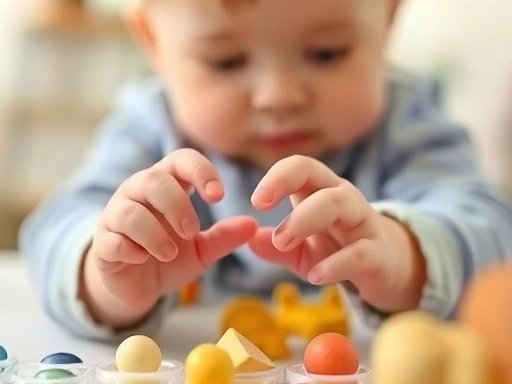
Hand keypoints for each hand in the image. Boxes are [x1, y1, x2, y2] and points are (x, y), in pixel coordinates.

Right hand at [83, 149, 257, 326]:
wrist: (135, 285)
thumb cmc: (168, 256)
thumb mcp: (202, 249)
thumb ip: (225, 236)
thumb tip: (253, 224)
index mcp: (166, 186)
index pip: (180, 160)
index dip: (201, 171)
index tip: (218, 196)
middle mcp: (138, 194)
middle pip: (154, 180)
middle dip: (177, 205)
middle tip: (192, 231)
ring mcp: (116, 217)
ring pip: (130, 211)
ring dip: (155, 234)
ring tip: (171, 253)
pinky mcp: (103, 245)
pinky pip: (111, 240)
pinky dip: (130, 249)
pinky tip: (143, 259)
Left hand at [249, 155, 424, 311]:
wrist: (384, 267)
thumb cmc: (336, 249)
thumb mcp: (300, 250)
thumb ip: (275, 247)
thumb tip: (249, 240)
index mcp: (320, 190)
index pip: (300, 167)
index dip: (277, 177)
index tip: (257, 201)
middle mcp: (342, 198)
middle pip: (318, 179)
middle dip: (287, 191)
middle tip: (265, 219)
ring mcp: (363, 221)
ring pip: (339, 203)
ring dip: (306, 219)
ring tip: (282, 242)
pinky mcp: (378, 252)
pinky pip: (360, 252)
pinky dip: (336, 264)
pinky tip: (316, 277)